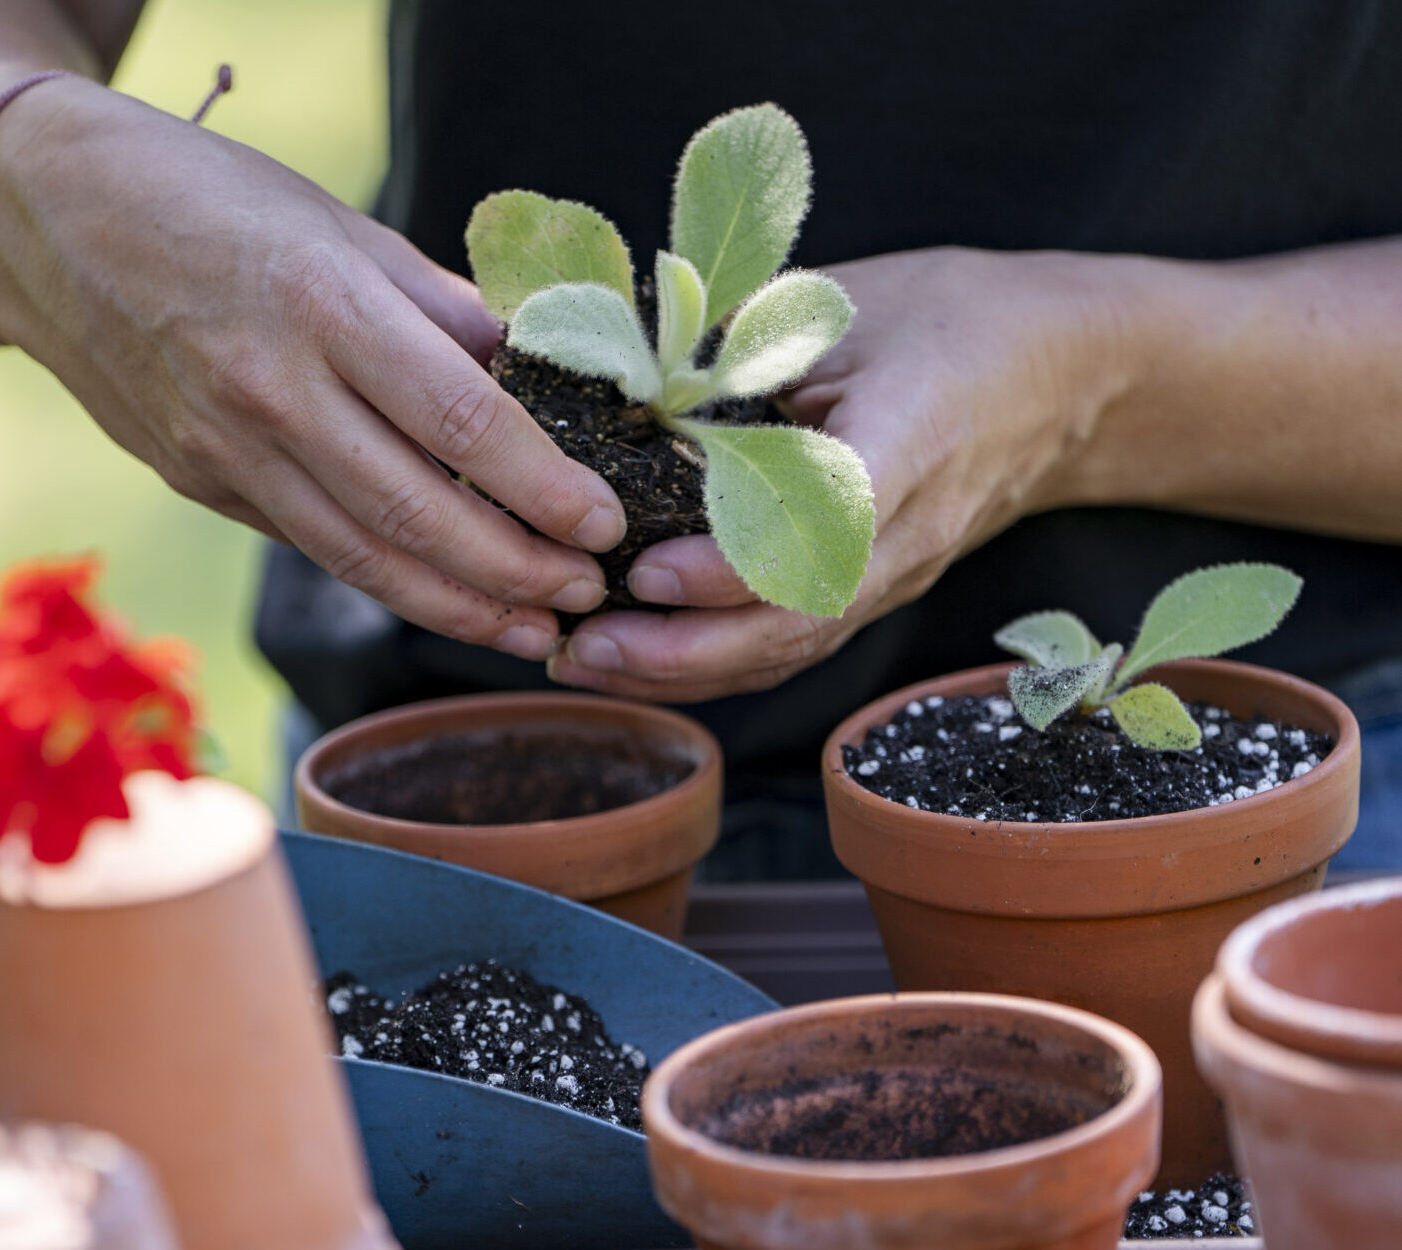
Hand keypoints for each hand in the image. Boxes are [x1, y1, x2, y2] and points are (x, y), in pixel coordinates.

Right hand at [0, 78, 625, 661]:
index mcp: (320, 303)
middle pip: (415, 510)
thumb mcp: (339, 224)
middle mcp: (268, 389)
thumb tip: (539, 370)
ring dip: (460, 606)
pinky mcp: (198, 483)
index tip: (604, 523)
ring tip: (535, 630)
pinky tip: (448, 599)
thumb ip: (440, 307)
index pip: (459, 418)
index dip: (540, 485)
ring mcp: (223, 448)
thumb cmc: (209, 199)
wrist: (41, 218)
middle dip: (516, 570)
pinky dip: (390, 582)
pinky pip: (312, 544)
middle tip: (587, 594)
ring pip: (361, 554)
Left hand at [549, 246, 1126, 701]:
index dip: (738, 565)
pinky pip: (796, 643)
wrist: (1064, 377)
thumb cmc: (951, 320)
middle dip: (688, 646)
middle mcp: (910, 529)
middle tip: (588, 643)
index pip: (826, 529)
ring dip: (688, 670)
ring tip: (586, 663)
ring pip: (794, 648)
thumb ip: (751, 339)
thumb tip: (624, 368)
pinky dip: (716, 664)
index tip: (653, 571)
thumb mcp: (853, 303)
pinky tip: (640, 663)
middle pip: (802, 619)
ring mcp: (898, 573)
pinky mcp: (879, 590)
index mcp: (914, 437)